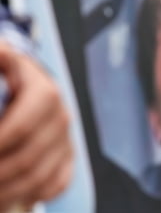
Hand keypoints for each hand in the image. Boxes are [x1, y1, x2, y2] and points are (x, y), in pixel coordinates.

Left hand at [0, 44, 72, 210]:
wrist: (24, 81)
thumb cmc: (5, 74)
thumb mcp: (2, 60)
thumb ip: (1, 56)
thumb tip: (1, 50)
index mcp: (44, 92)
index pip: (21, 126)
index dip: (0, 144)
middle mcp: (60, 116)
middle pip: (28, 157)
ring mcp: (66, 138)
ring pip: (39, 176)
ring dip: (8, 191)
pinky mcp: (67, 155)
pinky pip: (56, 183)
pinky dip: (34, 194)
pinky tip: (10, 196)